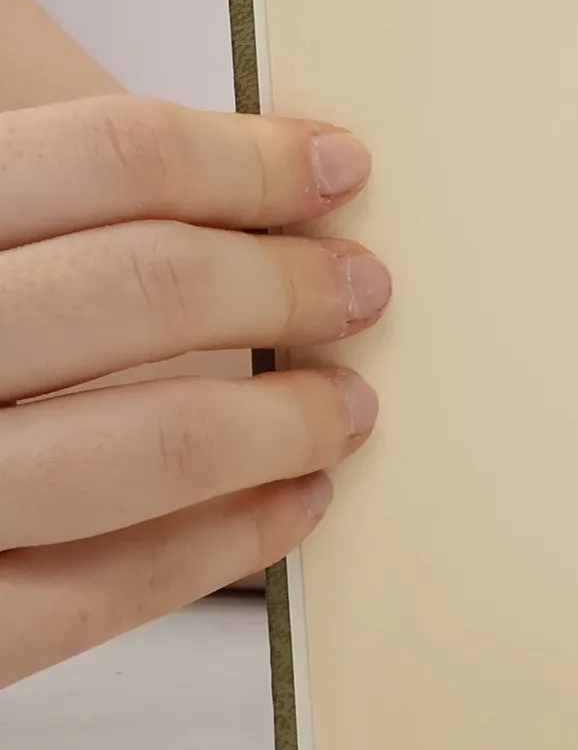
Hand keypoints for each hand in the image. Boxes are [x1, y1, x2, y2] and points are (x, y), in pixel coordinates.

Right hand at [0, 97, 388, 685]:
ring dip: (283, 418)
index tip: (336, 166)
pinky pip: (101, 593)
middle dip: (285, 282)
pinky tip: (295, 504)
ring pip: (144, 446)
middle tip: (364, 287)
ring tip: (349, 403)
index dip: (244, 157)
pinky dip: (225, 545)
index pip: (102, 156)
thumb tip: (231, 167)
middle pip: (140, 288)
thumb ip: (40, 203)